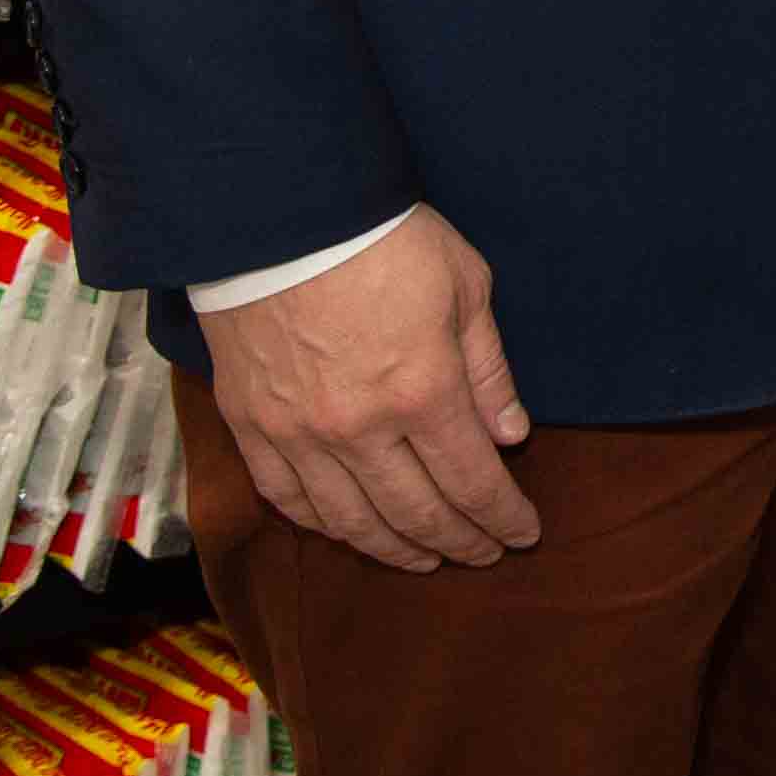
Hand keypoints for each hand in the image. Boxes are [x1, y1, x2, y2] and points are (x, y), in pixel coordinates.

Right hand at [202, 206, 538, 571]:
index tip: (523, 534)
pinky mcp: (252, 426)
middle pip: (416, 512)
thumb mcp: (465, 286)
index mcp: (423, 390)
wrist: (281, 217)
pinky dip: (324, 525)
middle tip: (483, 555)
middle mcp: (360, 428)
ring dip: (394, 548)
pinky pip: (288, 498)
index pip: (473, 481)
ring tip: (425, 558)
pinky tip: (349, 530)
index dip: (502, 517)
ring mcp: (300, 434)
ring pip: (351, 520)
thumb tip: (511, 435)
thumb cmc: (385, 240)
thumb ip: (488, 370)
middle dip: (458, 542)